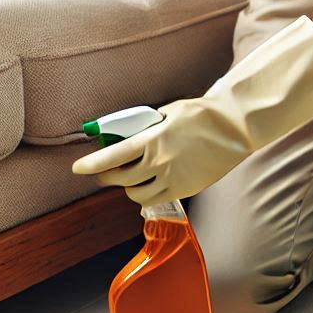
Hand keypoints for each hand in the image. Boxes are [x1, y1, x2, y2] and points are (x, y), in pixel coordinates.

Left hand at [71, 15, 312, 206]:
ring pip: (136, 194)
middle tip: (104, 170)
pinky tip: (148, 185)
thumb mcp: (168, 113)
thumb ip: (146, 125)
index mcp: (153, 140)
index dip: (91, 164)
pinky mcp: (185, 190)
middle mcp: (160, 163)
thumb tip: (125, 133)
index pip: (112, 157)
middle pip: (119, 178)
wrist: (235, 129)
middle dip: (106, 175)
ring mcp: (173, 180)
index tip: (77, 169)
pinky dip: (146, 195)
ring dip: (127, 186)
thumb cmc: (201, 115)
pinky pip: (155, 199)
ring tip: (130, 176)